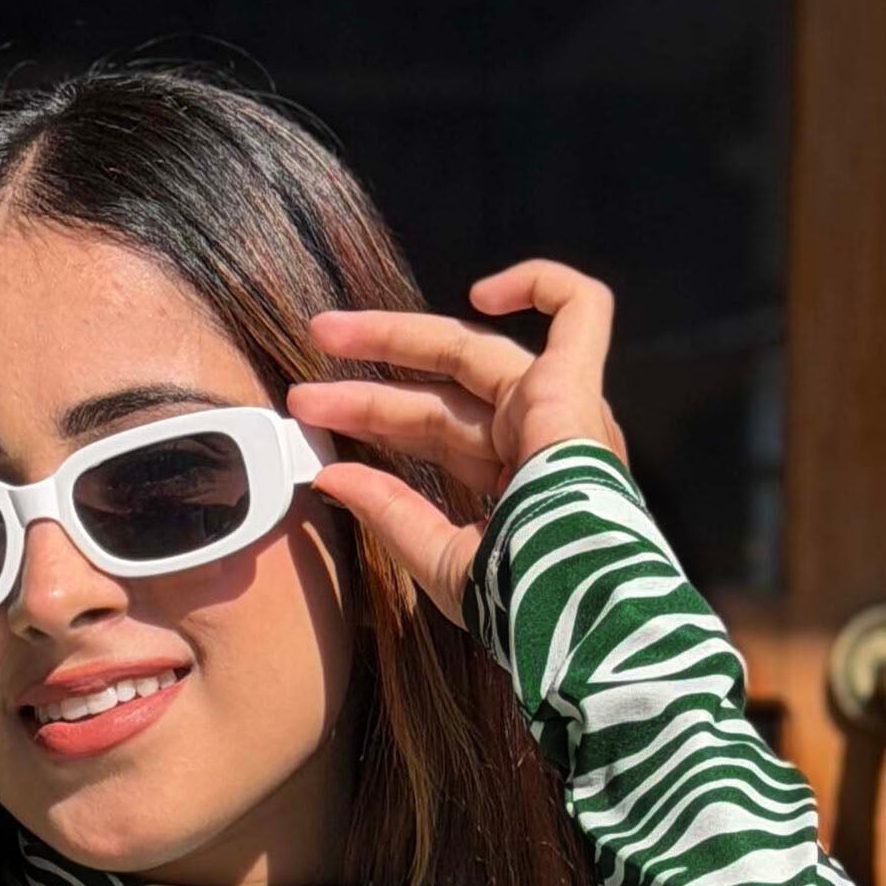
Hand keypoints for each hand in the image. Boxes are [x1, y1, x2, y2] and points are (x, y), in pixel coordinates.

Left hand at [287, 259, 630, 629]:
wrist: (573, 601)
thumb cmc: (521, 603)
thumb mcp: (441, 560)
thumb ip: (391, 513)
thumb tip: (330, 476)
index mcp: (516, 483)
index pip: (433, 436)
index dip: (374, 424)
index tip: (315, 426)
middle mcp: (538, 439)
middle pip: (441, 393)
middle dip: (371, 378)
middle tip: (305, 377)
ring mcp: (559, 409)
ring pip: (472, 348)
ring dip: (396, 337)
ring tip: (326, 333)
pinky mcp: (575, 386)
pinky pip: (580, 309)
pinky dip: (541, 283)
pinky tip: (483, 292)